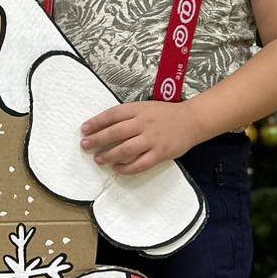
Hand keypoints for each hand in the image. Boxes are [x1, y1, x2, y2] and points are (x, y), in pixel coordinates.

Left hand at [80, 101, 200, 174]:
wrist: (192, 120)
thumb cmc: (165, 114)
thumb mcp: (145, 108)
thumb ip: (128, 116)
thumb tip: (103, 126)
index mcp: (139, 109)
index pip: (113, 115)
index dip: (96, 122)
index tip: (84, 129)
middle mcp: (144, 123)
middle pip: (116, 132)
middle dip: (97, 139)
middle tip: (85, 145)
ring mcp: (152, 139)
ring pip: (126, 149)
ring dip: (109, 155)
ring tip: (99, 159)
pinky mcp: (160, 153)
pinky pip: (140, 164)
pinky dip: (127, 168)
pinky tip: (117, 169)